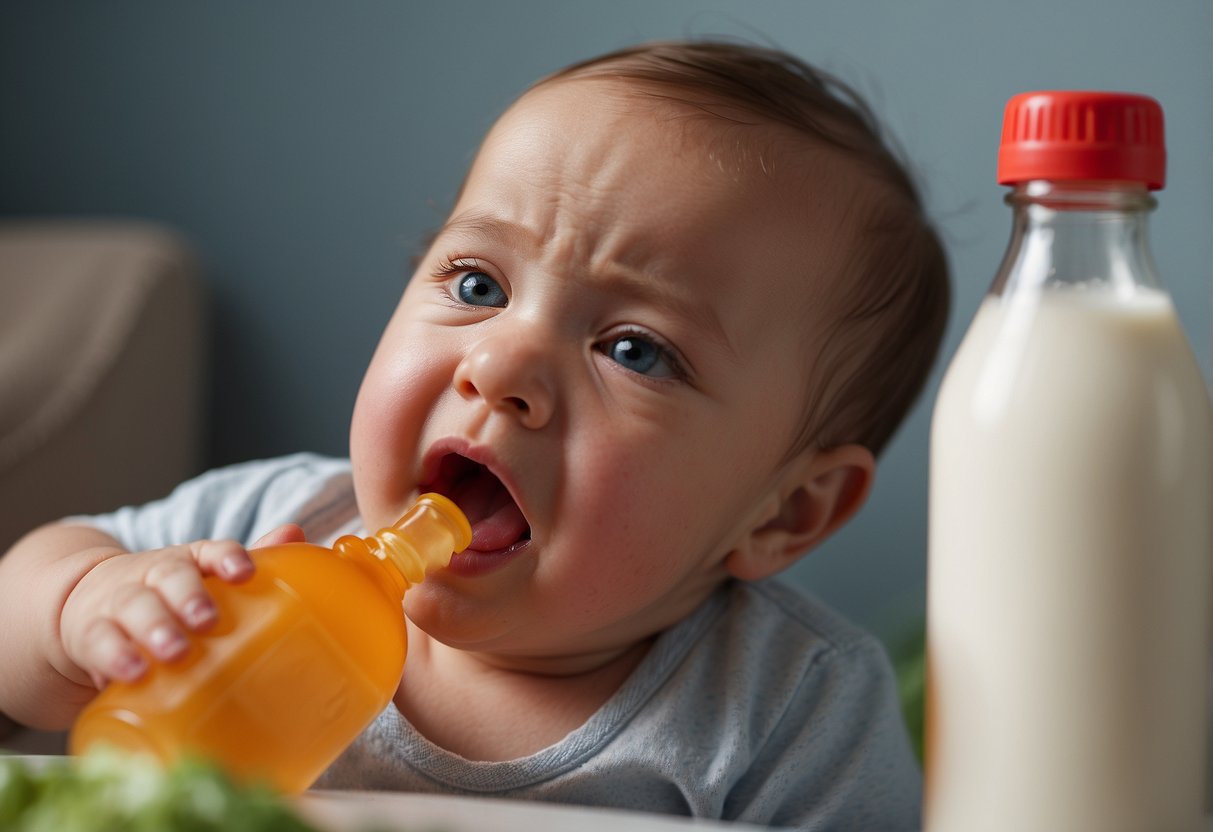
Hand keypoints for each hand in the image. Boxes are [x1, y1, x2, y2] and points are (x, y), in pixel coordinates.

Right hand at [59, 524, 306, 688]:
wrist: (86, 600)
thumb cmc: (166, 595)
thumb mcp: (202, 578)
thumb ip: (242, 564)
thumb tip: (295, 534)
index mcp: (188, 561)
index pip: (210, 550)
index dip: (227, 558)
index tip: (244, 572)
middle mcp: (153, 575)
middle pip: (170, 578)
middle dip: (189, 597)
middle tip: (207, 620)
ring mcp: (120, 601)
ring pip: (134, 607)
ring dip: (154, 628)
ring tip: (174, 652)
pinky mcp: (91, 632)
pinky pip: (99, 640)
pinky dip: (114, 656)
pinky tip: (130, 673)